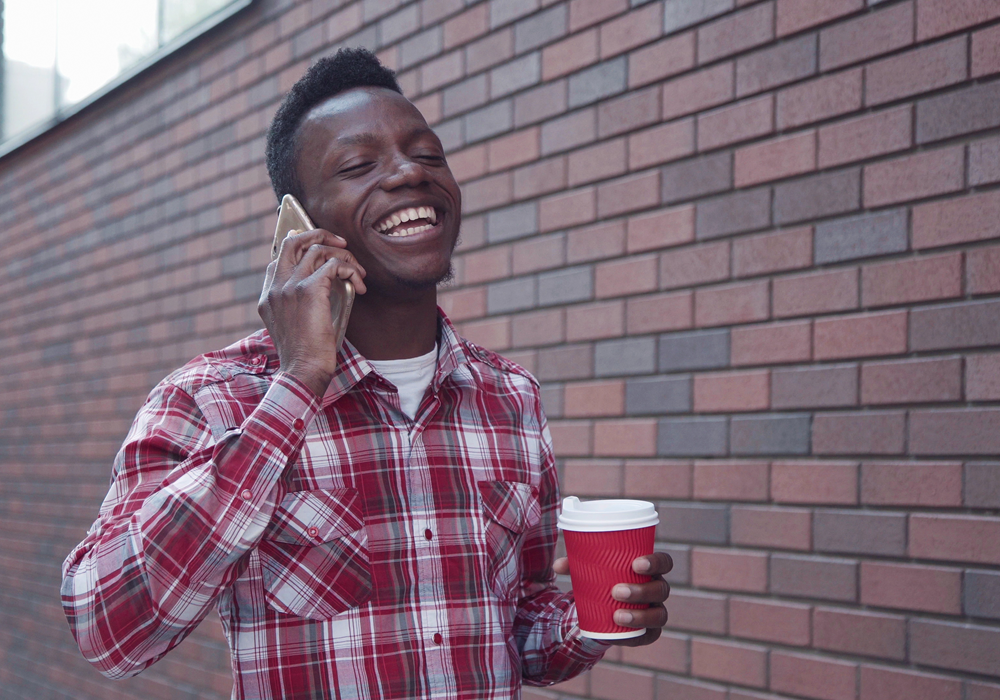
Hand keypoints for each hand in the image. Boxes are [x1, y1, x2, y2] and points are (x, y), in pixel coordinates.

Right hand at [258, 228, 366, 396]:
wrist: (303, 370)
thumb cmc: (304, 354)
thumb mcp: (292, 326)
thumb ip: (297, 305)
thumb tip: (323, 287)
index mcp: (267, 295)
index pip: (278, 257)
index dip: (300, 247)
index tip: (321, 249)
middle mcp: (274, 286)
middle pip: (292, 240)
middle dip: (319, 234)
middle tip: (341, 243)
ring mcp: (289, 286)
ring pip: (317, 248)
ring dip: (344, 255)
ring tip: (359, 272)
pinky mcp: (308, 290)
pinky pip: (333, 264)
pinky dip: (350, 269)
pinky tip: (359, 284)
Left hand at [554, 551, 672, 646]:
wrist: (603, 608)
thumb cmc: (603, 580)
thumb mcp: (591, 571)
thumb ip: (575, 564)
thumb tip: (558, 565)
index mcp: (649, 569)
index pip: (664, 562)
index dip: (655, 562)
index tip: (636, 564)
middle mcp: (657, 589)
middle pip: (661, 589)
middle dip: (641, 590)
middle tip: (616, 591)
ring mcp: (656, 611)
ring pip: (659, 615)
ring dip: (640, 615)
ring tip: (617, 615)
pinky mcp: (649, 632)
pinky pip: (649, 636)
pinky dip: (636, 636)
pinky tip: (622, 634)